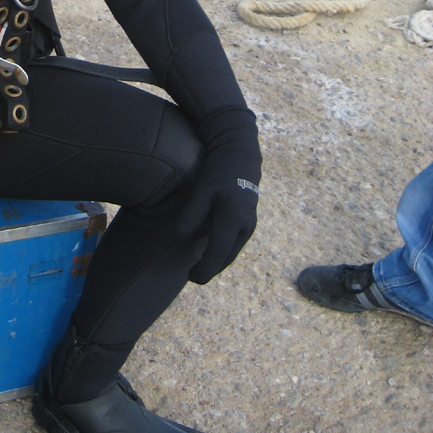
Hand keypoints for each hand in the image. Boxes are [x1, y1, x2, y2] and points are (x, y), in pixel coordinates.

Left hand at [176, 107, 260, 284]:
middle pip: (227, 257)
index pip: (218, 254)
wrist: (240, 152)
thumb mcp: (201, 190)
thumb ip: (191, 215)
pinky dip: (224, 249)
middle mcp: (246, 226)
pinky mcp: (250, 218)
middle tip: (193, 276)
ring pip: (233, 250)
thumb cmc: (218, 170)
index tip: (191, 279)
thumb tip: (182, 238)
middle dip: (211, 268)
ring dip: (218, 260)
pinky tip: (211, 249)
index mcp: (233, 220)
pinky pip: (235, 241)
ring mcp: (250, 223)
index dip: (204, 269)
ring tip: (200, 266)